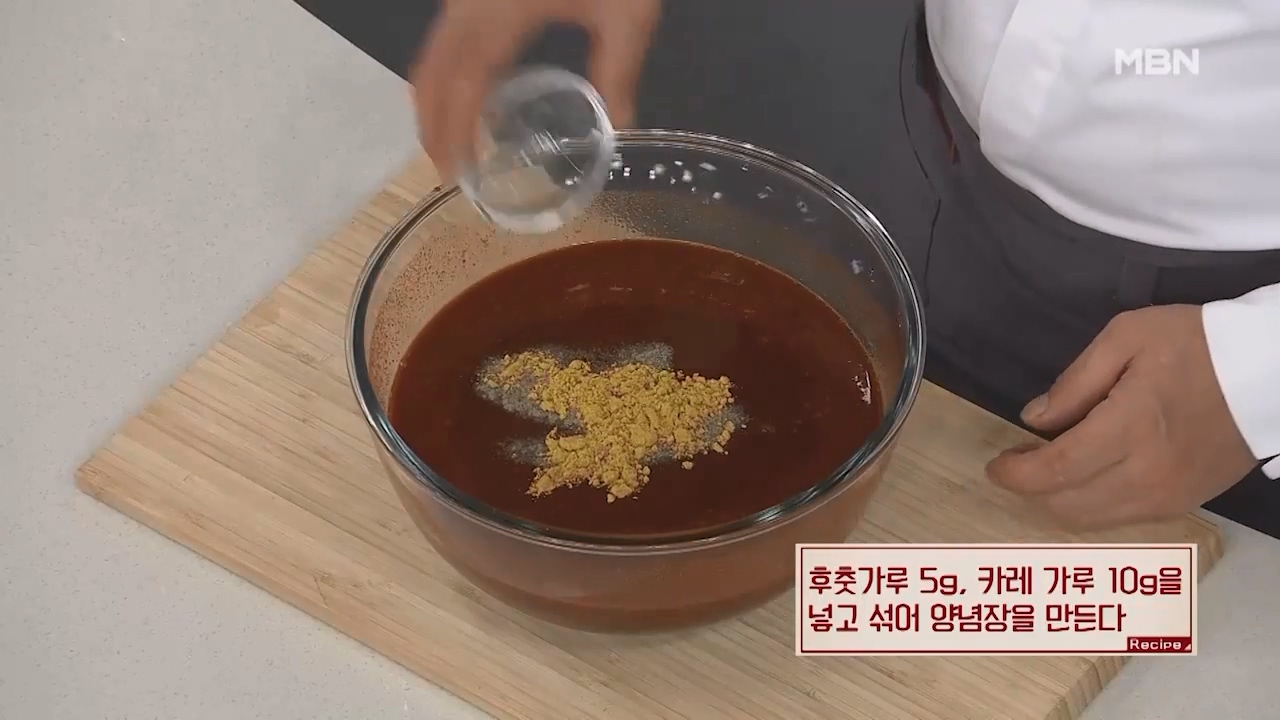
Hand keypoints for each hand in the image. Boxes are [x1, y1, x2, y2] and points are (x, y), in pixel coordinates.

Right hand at [410, 0, 660, 179]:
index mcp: (500, 12)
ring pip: (432, 49)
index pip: (462, 83)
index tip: (457, 173)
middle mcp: (469, 1)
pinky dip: (448, 70)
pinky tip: (473, 91)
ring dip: (434, 97)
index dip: (454, 130)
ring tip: (451, 140)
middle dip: (431, 121)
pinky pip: (448, 33)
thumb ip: (618, 73)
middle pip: (431, 69)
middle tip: (445, 169)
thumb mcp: (628, 14)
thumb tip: (619, 131)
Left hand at [986, 305, 1256, 529]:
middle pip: (1067, 506)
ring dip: (1058, 503)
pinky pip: (1122, 519)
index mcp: (1129, 428)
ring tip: (1046, 472)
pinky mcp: (1184, 503)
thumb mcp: (1127, 337)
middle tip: (1016, 464)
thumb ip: (1075, 382)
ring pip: (1093, 521)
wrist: (1271, 372)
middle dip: (1031, 491)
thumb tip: (1035, 419)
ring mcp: (1168, 495)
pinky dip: (1092, 507)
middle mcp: (1147, 474)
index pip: (1056, 471)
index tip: (995, 466)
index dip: (1016, 475)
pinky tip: (1084, 481)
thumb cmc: (1197, 345)